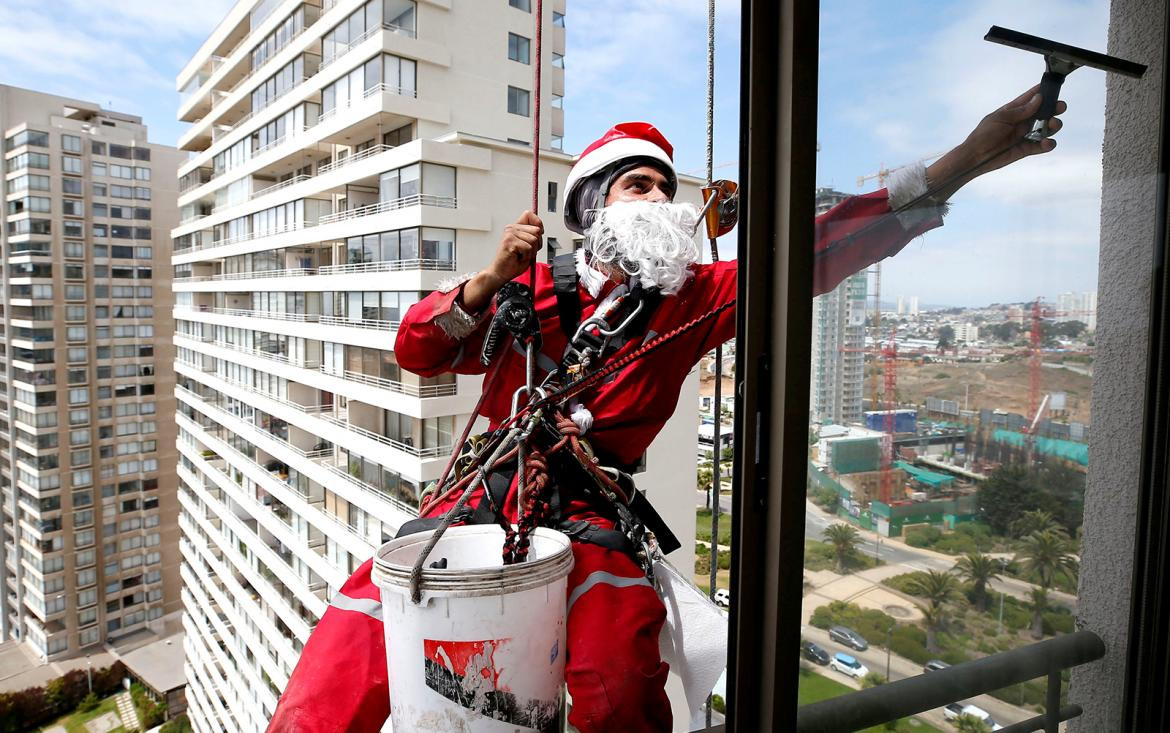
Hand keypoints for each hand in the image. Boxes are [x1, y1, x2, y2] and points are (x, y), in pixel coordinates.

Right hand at [462, 211, 542, 312]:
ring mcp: (510, 234)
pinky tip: (518, 258)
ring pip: (533, 240)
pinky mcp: (510, 242)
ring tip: (521, 255)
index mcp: (515, 227)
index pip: (530, 215)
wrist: (501, 273)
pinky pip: (528, 248)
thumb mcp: (528, 247)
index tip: (536, 235)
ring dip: (531, 252)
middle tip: (525, 251)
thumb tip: (540, 228)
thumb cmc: (513, 262)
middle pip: (536, 230)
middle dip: (536, 244)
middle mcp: (511, 228)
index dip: (538, 225)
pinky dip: (526, 256)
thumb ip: (533, 236)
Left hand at [926, 85, 1066, 199]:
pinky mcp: (1027, 149)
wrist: (976, 156)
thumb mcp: (1001, 118)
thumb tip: (1038, 98)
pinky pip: (1042, 146)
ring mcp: (1026, 135)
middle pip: (1044, 112)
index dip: (1043, 91)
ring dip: (1054, 125)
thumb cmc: (983, 135)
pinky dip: (1048, 144)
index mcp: (1014, 110)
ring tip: (1052, 124)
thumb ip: (1021, 110)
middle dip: (1054, 108)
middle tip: (1059, 107)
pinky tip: (1047, 142)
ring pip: (1047, 128)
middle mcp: (1023, 121)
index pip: (1031, 97)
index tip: (1054, 87)